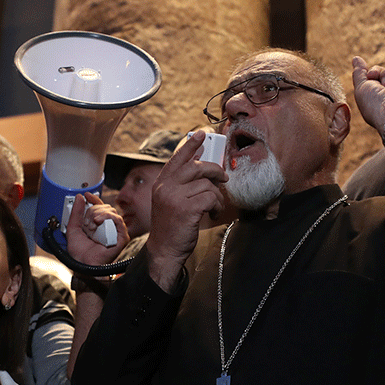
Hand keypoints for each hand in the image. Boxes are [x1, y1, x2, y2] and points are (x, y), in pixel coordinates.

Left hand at [65, 192, 129, 265]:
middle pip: (104, 207)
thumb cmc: (80, 253)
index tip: (86, 195)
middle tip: (85, 222)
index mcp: (98, 224)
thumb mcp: (73, 229)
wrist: (83, 265)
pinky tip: (98, 222)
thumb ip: (76, 213)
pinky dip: (107, 217)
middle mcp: (108, 227)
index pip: (100, 206)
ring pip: (111, 211)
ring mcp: (115, 231)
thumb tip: (80, 197)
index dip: (94, 199)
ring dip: (97, 214)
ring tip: (90, 225)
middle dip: (92, 211)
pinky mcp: (121, 237)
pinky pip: (118, 220)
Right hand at [147, 132, 226, 291]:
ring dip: (216, 196)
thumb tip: (202, 168)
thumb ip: (180, 185)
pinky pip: (211, 197)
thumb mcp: (169, 201)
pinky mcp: (187, 209)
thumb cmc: (170, 226)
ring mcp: (175, 197)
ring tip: (214, 206)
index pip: (177, 158)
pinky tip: (213, 213)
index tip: (201, 134)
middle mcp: (166, 187)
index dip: (190, 144)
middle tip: (223, 177)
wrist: (164, 250)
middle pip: (197, 167)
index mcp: (161, 183)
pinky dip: (216, 205)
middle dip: (214, 170)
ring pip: (207, 184)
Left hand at [352, 56, 384, 135]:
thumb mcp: (361, 88)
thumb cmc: (374, 104)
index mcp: (384, 98)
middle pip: (384, 71)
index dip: (371, 74)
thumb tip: (356, 58)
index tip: (370, 77)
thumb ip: (359, 73)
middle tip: (380, 83)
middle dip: (378, 72)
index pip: (376, 77)